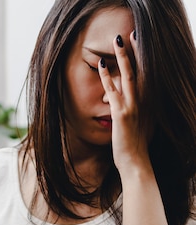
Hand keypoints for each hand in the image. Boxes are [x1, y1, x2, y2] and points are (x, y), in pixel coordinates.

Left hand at [98, 31, 151, 174]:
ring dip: (123, 56)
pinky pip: (113, 90)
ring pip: (129, 75)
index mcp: (149, 104)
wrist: (136, 163)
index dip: (144, 59)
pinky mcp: (122, 114)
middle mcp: (145, 102)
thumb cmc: (136, 148)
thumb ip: (138, 114)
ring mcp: (134, 106)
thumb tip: (132, 108)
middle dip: (136, 51)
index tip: (140, 44)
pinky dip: (108, 76)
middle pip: (141, 70)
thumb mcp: (140, 127)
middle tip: (131, 33)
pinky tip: (103, 64)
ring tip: (118, 40)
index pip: (147, 75)